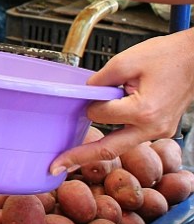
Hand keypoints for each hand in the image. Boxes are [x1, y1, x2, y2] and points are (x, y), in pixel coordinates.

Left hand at [49, 31, 193, 172]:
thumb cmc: (167, 56)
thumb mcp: (126, 61)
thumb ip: (101, 80)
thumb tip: (84, 93)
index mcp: (143, 111)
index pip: (100, 114)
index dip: (87, 105)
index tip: (82, 97)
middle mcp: (153, 127)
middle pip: (110, 150)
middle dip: (80, 158)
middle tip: (55, 167)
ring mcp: (160, 131)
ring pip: (121, 146)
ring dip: (97, 150)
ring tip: (71, 158)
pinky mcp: (161, 129)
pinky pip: (133, 137)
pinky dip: (115, 138)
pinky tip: (99, 140)